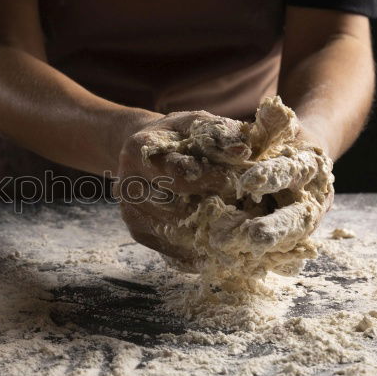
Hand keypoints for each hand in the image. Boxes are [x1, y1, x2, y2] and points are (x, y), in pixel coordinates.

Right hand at [114, 108, 334, 269]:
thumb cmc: (177, 136)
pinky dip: (198, 252)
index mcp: (139, 149)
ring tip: (241, 236)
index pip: (178, 172)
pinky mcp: (138, 231)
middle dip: (215, 211)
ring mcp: (131, 211)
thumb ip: (218, 133)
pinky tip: (221, 250)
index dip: (213, 180)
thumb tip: (243, 150)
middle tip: (248, 216)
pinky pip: (170, 248)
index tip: (241, 184)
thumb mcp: (194, 123)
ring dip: (210, 236)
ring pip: (175, 231)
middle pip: (177, 206)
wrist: (141, 151)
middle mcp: (128, 183)